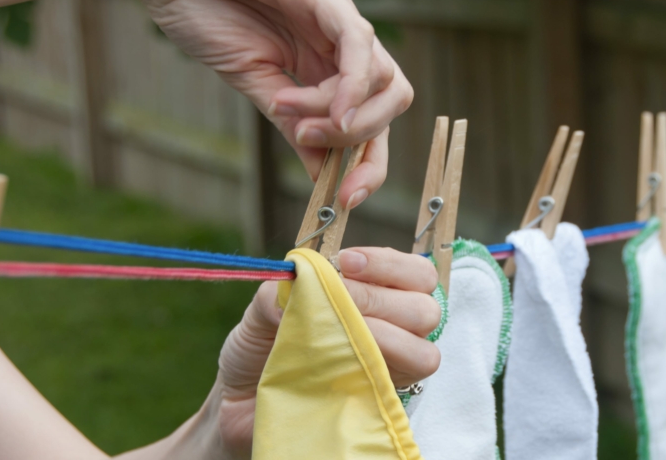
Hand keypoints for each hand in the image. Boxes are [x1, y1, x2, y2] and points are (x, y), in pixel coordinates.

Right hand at [129, 0, 412, 207]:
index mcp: (328, 65)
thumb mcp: (257, 86)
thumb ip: (296, 127)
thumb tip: (324, 177)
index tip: (342, 200)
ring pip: (384, 81)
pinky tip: (324, 110)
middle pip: (394, 102)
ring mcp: (338, 18)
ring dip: (344, 118)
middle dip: (367, 147)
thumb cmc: (204, 14)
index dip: (368, 165)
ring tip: (291, 117)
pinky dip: (349, 87)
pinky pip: (359, 46)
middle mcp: (343, 44)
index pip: (373, 120)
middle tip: (318, 158)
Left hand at [214, 248, 440, 454]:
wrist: (239, 403)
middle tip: (340, 296)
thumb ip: (280, 291)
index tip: (346, 262)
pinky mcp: (381, 401)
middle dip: (380, 296)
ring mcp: (390, 369)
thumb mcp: (261, 310)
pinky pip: (406, 384)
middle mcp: (392, 331)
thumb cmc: (258, 350)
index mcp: (374, 296)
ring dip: (386, 333)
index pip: (413, 273)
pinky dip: (379, 365)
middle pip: (426, 307)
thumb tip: (305, 283)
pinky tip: (345, 361)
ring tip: (342, 331)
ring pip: (425, 349)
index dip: (387, 263)